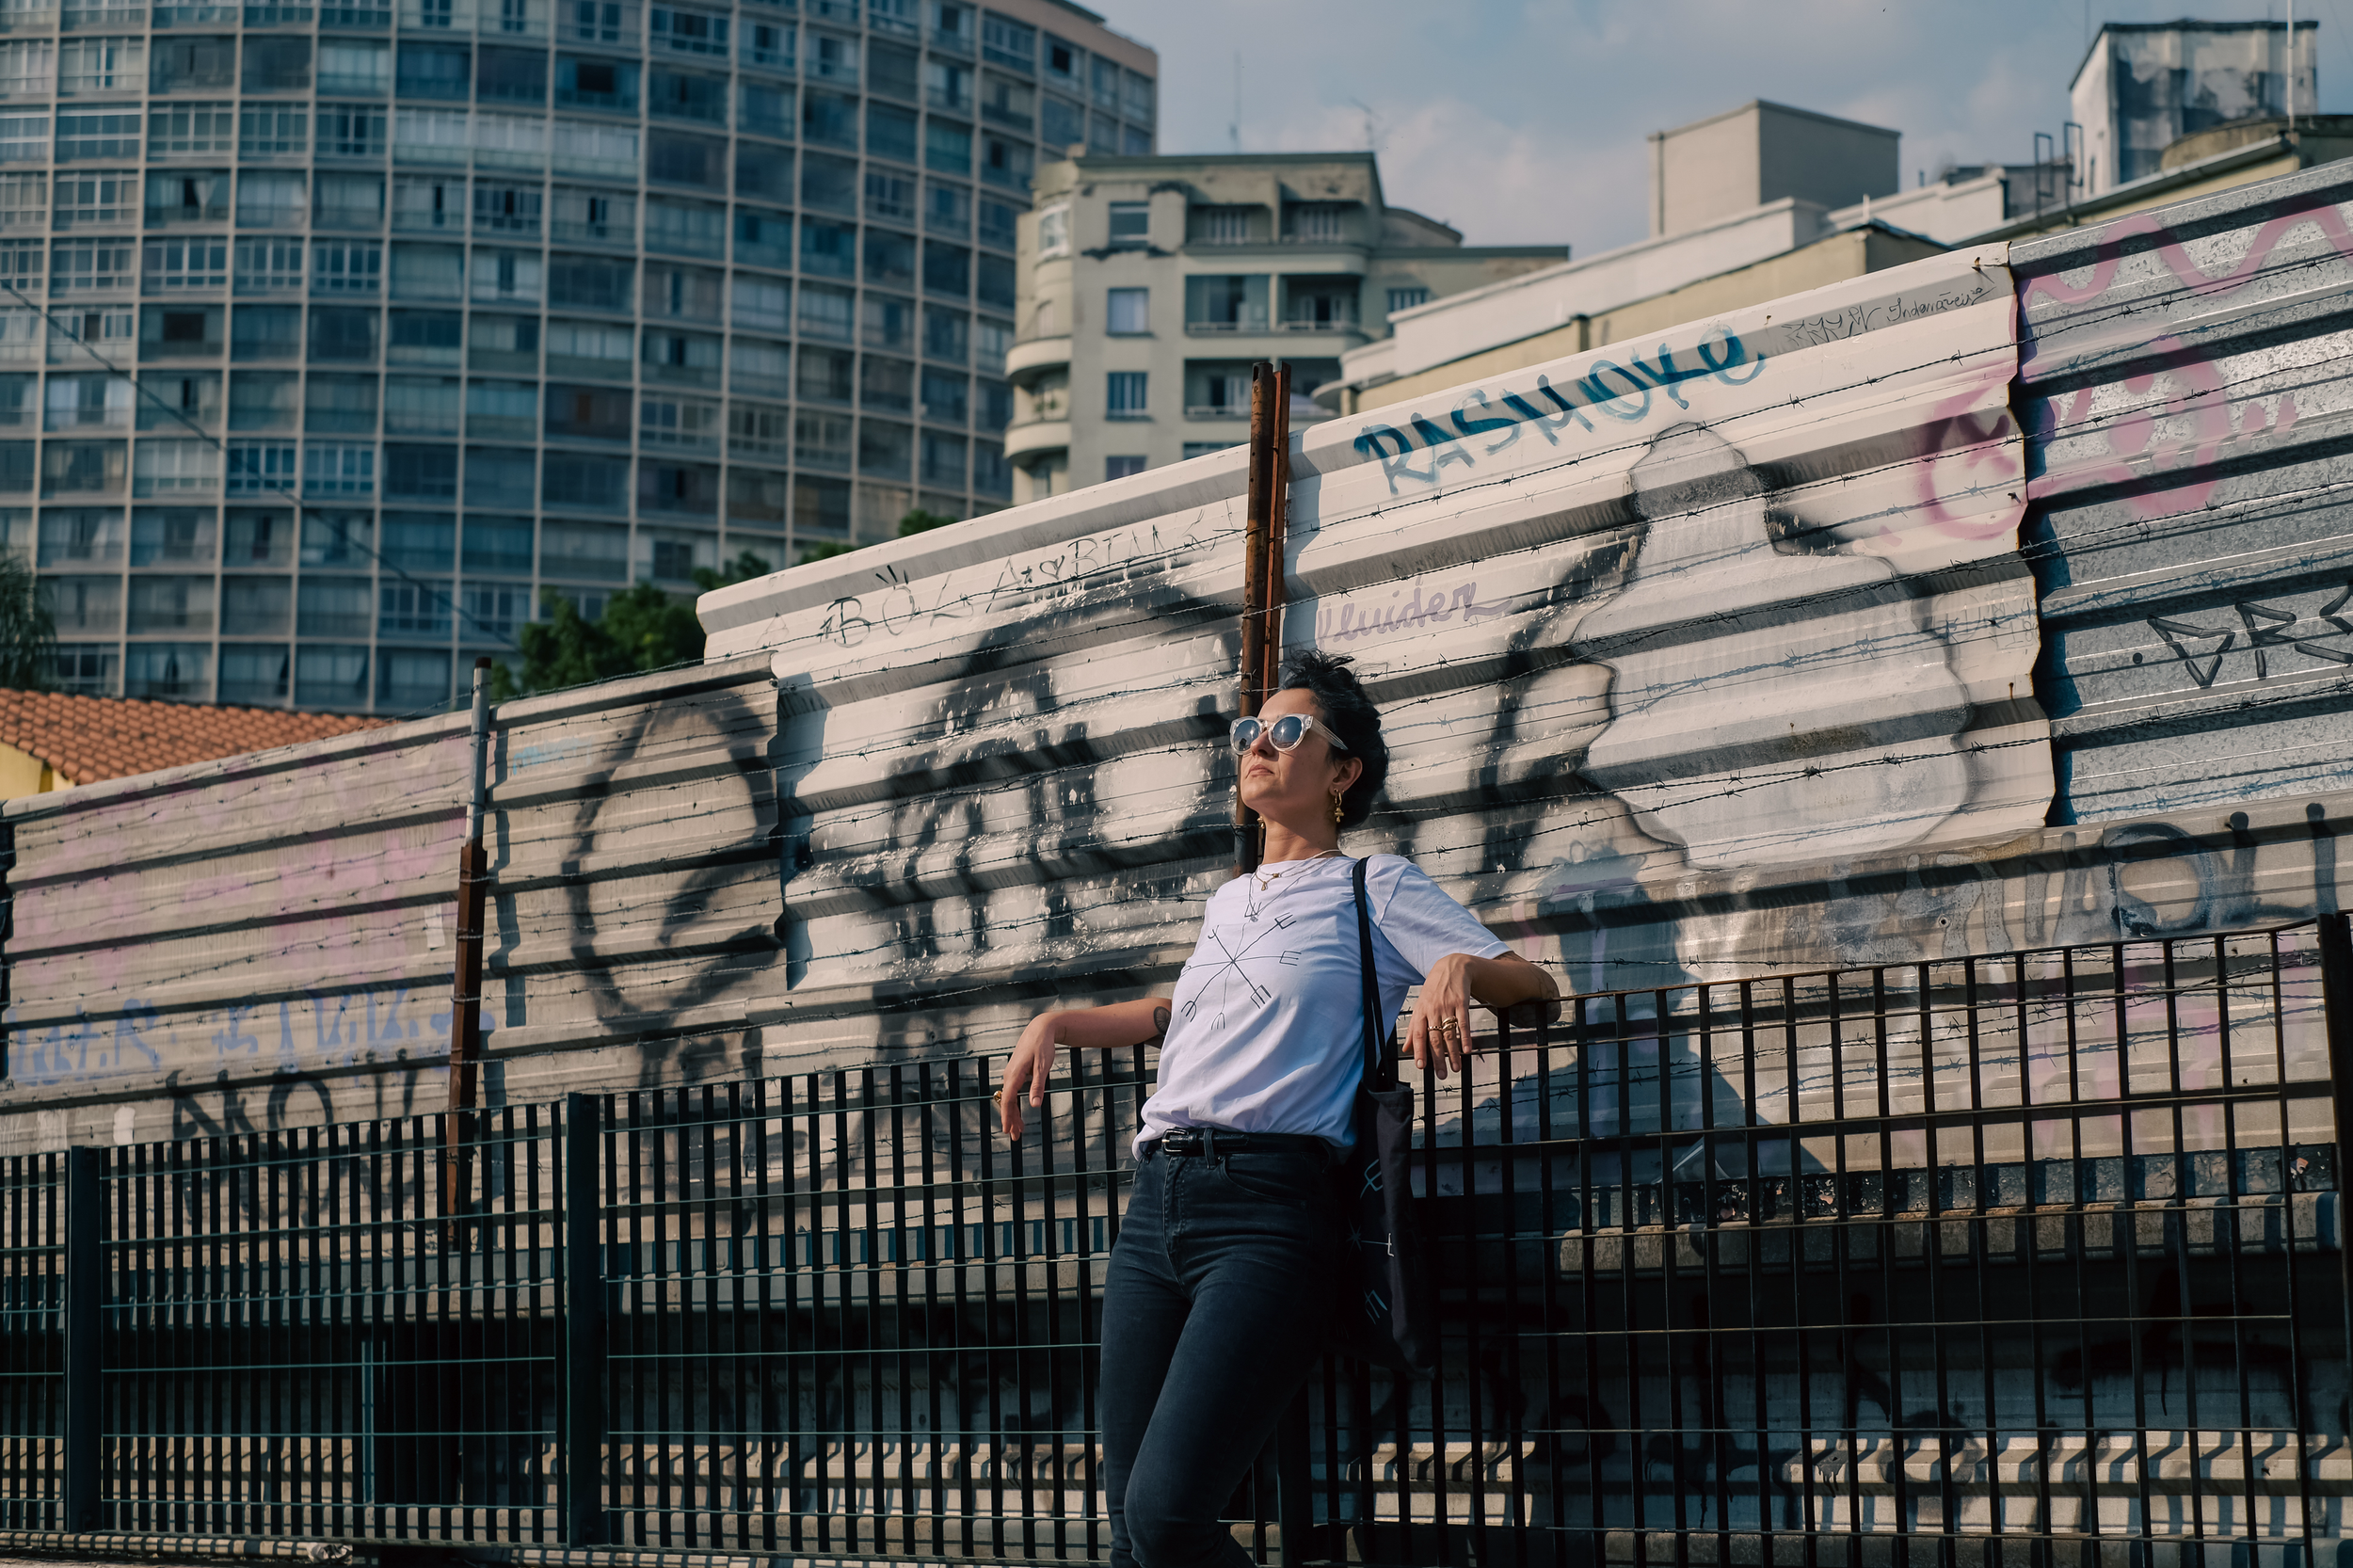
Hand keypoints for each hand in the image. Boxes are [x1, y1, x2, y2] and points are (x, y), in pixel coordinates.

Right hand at [998, 1012, 1060, 1141]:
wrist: (1040, 1029)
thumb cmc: (1042, 1046)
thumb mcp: (1043, 1067)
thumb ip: (1038, 1086)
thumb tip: (1034, 1105)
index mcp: (1014, 1075)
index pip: (1009, 1100)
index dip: (1008, 1117)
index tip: (1008, 1130)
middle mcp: (1009, 1075)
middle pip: (1007, 1102)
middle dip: (1011, 1120)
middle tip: (1016, 1137)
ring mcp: (1011, 1074)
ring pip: (1009, 1098)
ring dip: (1013, 1114)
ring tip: (1019, 1129)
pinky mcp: (1015, 1073)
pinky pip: (1012, 1092)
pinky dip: (1015, 1104)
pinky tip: (1019, 1112)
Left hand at [1404, 953, 1475, 1079]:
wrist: (1451, 968)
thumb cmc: (1433, 991)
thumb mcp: (1420, 1006)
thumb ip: (1414, 1029)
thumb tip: (1406, 1049)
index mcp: (1421, 1012)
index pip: (1419, 1034)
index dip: (1419, 1051)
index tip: (1421, 1067)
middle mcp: (1433, 1010)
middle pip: (1435, 1038)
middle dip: (1438, 1058)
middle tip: (1441, 1074)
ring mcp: (1448, 1006)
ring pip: (1450, 1034)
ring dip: (1452, 1053)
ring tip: (1455, 1068)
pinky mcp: (1462, 1003)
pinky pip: (1464, 1023)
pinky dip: (1465, 1038)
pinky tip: (1467, 1050)